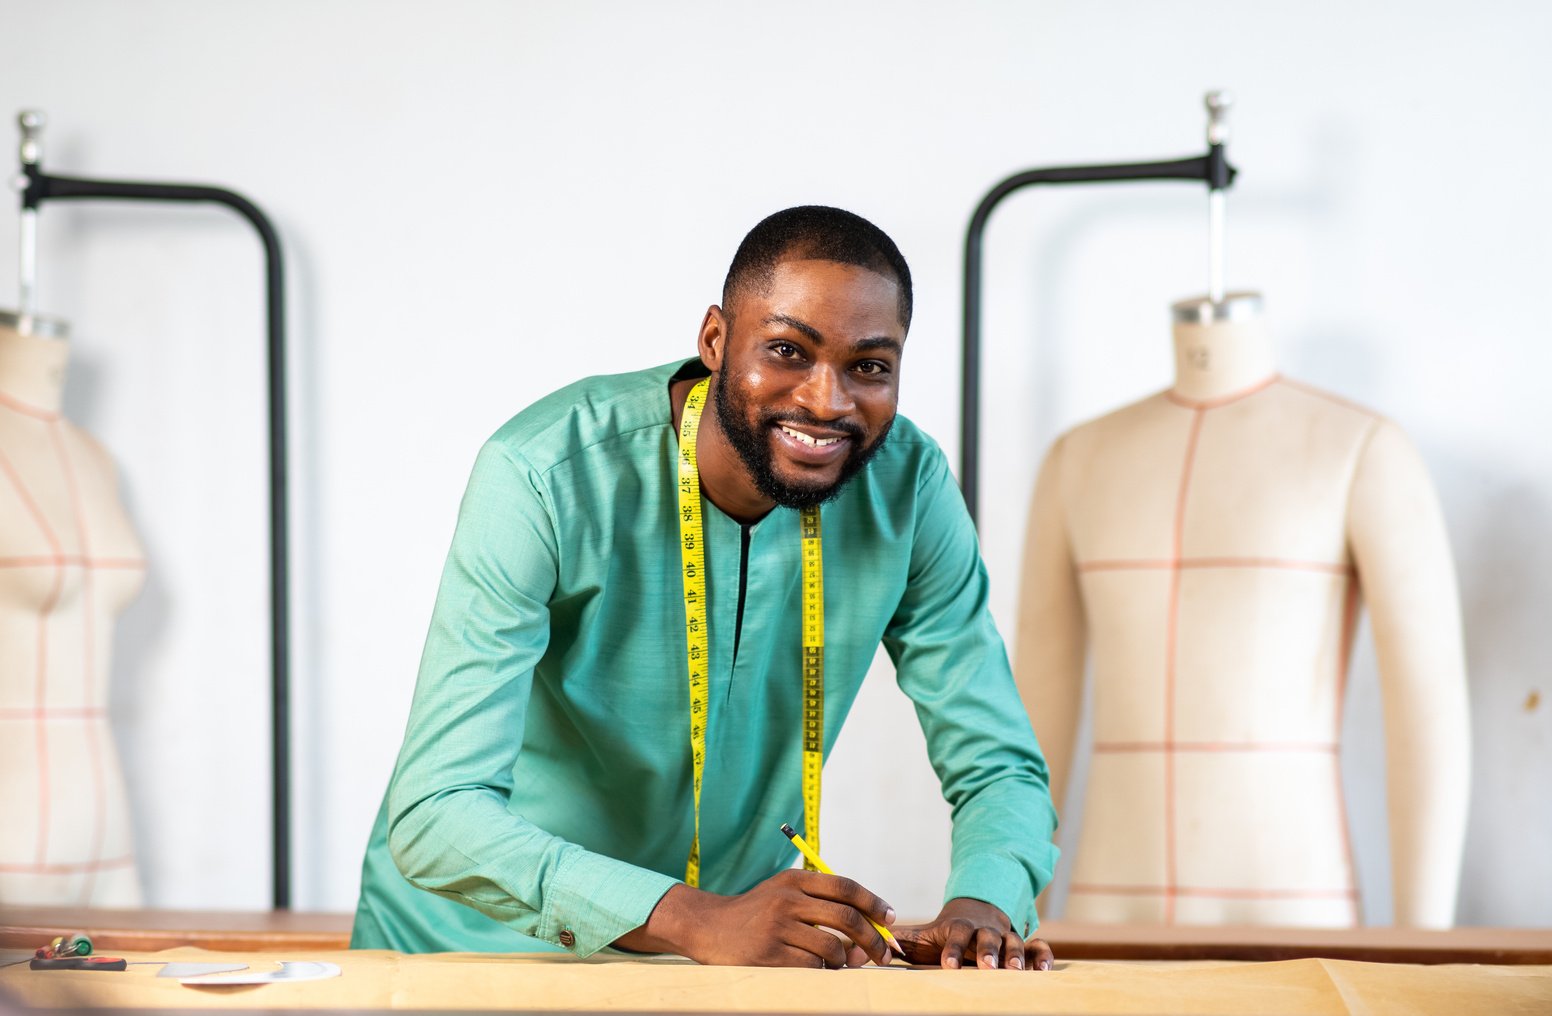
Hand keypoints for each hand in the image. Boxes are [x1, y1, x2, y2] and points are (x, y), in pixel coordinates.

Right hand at [615, 869, 897, 967]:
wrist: (709, 926)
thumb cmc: (757, 912)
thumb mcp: (784, 893)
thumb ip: (821, 905)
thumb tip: (865, 936)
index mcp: (795, 880)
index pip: (846, 887)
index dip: (873, 903)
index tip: (890, 919)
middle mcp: (788, 900)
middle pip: (846, 918)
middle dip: (872, 939)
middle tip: (883, 954)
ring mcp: (777, 927)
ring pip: (832, 948)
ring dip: (844, 961)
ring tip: (840, 963)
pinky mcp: (769, 954)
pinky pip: (811, 967)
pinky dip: (822, 971)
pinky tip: (816, 968)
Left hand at [893, 898, 1053, 969]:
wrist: (975, 909)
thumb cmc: (944, 932)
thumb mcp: (924, 934)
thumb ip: (900, 941)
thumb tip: (872, 946)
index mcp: (958, 927)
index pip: (955, 934)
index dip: (952, 949)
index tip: (948, 966)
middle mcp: (984, 929)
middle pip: (987, 937)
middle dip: (987, 951)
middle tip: (988, 967)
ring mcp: (1005, 935)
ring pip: (1014, 941)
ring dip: (1015, 955)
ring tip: (1015, 971)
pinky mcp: (1023, 943)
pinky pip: (1038, 946)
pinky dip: (1043, 955)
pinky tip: (1044, 971)